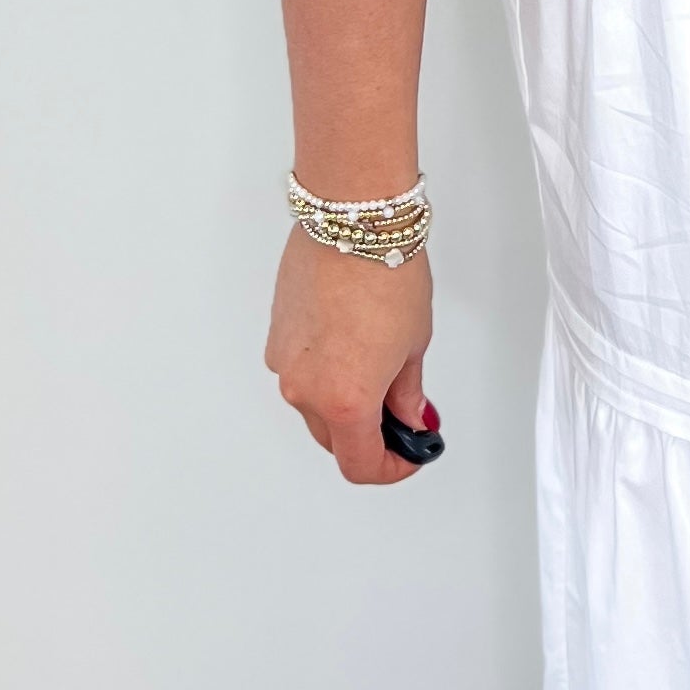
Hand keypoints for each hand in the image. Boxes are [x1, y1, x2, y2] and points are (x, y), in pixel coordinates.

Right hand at [264, 224, 433, 482]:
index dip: (390, 469)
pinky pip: (301, 372)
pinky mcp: (276, 337)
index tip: (409, 455)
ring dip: (345, 402)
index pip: (360, 464)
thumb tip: (407, 417)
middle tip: (404, 414)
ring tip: (380, 366)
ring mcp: (284, 363)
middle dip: (370, 435)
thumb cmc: (385, 272)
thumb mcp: (413, 343)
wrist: (351, 221)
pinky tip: (352, 344)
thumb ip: (406, 393)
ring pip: (314, 405)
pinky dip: (326, 372)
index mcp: (345, 400)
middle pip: (335, 439)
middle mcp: (305, 389)